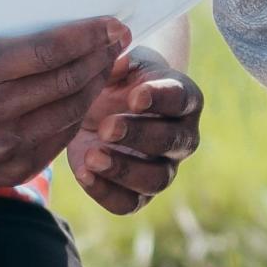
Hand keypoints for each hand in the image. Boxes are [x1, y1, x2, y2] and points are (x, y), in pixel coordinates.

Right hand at [0, 19, 132, 193]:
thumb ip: (9, 29)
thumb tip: (69, 8)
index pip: (47, 51)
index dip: (87, 36)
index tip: (112, 23)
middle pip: (64, 80)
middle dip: (100, 56)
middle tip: (119, 39)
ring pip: (69, 111)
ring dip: (95, 84)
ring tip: (107, 63)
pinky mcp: (9, 171)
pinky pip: (59, 138)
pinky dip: (77, 114)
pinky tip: (85, 94)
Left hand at [65, 46, 203, 215]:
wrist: (102, 109)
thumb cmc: (116, 82)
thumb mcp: (117, 66)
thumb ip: (115, 64)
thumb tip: (116, 63)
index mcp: (183, 98)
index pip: (181, 99)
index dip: (161, 99)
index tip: (134, 97)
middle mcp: (182, 136)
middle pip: (172, 142)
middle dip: (138, 135)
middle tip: (106, 127)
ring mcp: (164, 168)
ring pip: (156, 179)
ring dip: (123, 170)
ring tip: (92, 156)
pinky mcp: (139, 193)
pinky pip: (129, 203)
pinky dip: (106, 192)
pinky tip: (83, 173)